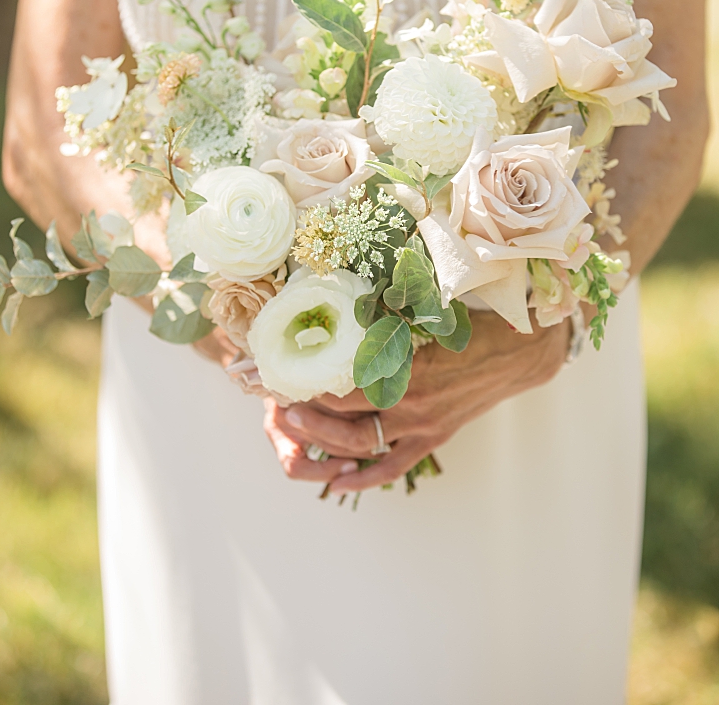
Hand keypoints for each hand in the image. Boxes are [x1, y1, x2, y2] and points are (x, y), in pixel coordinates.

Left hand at [265, 309, 570, 491]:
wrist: (518, 352)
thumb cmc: (468, 323)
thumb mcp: (424, 313)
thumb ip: (382, 320)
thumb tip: (338, 311)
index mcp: (406, 369)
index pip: (341, 385)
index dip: (305, 383)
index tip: (278, 373)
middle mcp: (411, 404)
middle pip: (343, 420)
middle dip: (304, 415)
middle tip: (275, 404)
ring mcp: (422, 427)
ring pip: (362, 446)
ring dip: (323, 443)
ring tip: (291, 431)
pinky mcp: (433, 439)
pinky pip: (393, 466)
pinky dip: (364, 478)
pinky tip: (336, 483)